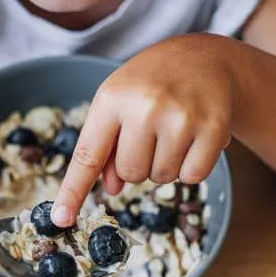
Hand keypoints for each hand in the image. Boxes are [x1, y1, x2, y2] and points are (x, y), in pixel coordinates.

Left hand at [51, 35, 236, 226]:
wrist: (204, 58)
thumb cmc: (151, 85)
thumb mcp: (118, 104)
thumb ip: (107, 146)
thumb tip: (111, 189)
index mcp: (112, 99)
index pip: (88, 155)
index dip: (73, 191)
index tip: (61, 218)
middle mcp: (145, 106)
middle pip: (131, 174)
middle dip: (139, 163)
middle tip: (151, 133)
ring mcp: (181, 117)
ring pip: (161, 178)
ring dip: (165, 164)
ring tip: (173, 130)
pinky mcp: (214, 128)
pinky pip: (192, 176)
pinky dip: (192, 166)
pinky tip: (194, 137)